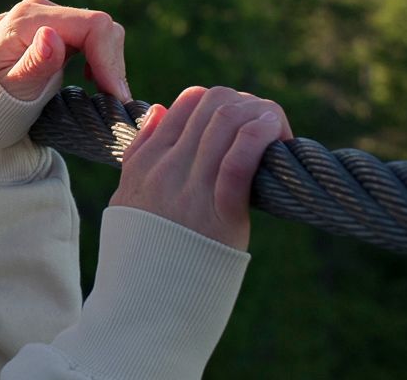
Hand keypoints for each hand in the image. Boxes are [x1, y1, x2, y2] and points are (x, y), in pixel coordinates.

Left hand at [0, 0, 131, 103]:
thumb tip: (52, 36)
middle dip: (112, 64)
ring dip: (109, 63)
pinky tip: (93, 81)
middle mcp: (41, 9)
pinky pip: (93, 37)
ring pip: (101, 31)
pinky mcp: (58, 26)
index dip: (110, 59)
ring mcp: (50, 15)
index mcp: (28, 19)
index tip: (116, 95)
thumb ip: (34, 63)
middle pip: (100, 26)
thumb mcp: (10, 88)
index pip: (91, 25)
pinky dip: (101, 59)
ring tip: (103, 95)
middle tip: (111, 102)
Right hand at [110, 86, 292, 250]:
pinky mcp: (219, 214)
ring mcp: (191, 189)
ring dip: (263, 116)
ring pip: (227, 121)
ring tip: (278, 135)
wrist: (145, 305)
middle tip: (267, 132)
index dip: (224, 102)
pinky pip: (239, 160)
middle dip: (249, 105)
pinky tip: (277, 136)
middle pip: (214, 103)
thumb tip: (162, 110)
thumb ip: (141, 151)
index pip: (189, 101)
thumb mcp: (127, 197)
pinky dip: (261, 137)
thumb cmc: (142, 255)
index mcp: (146, 162)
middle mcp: (166, 168)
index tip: (242, 126)